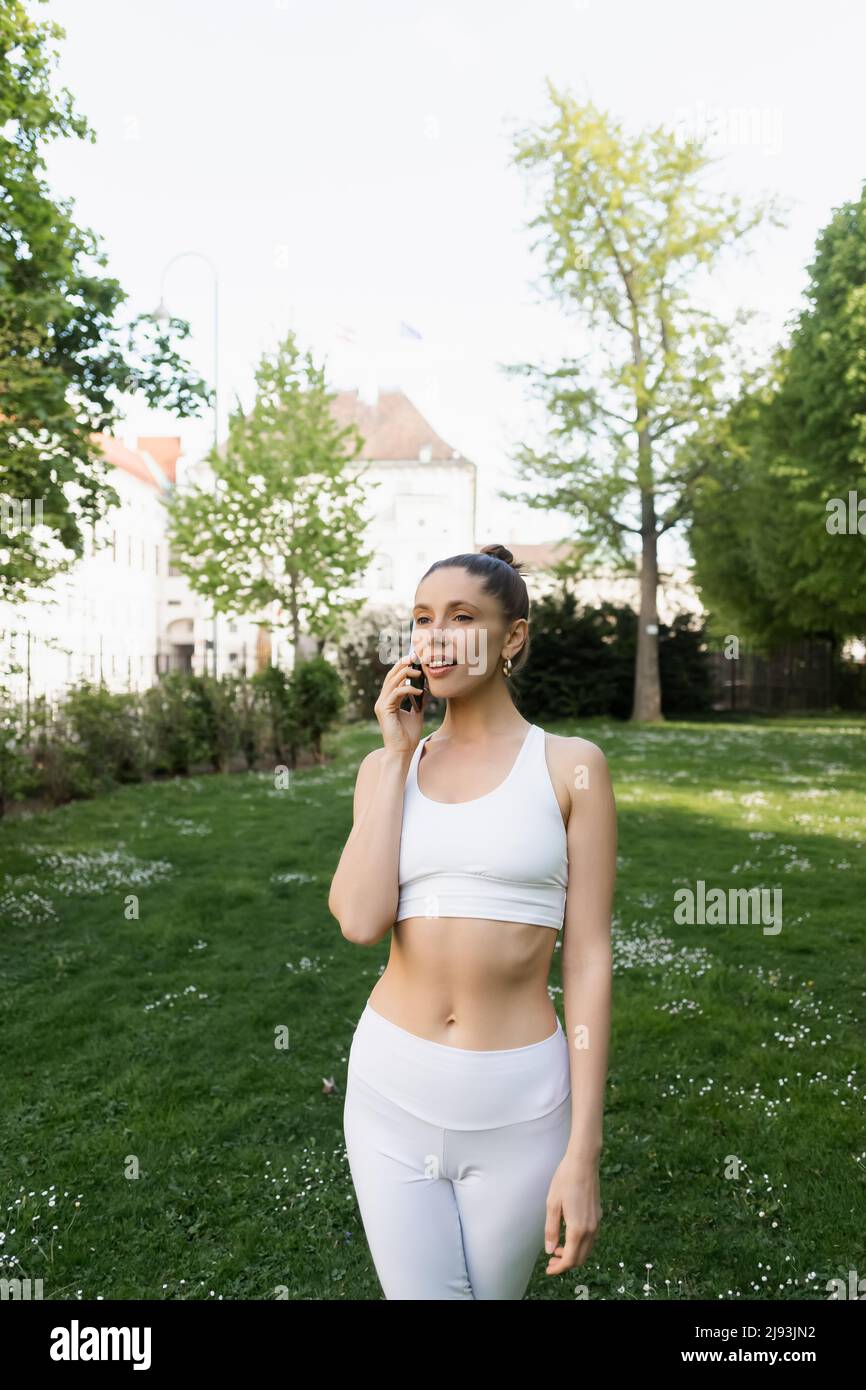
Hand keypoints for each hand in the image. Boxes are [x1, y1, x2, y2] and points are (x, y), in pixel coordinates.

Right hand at [373, 650, 429, 754]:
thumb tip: (426, 689)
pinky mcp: (384, 710)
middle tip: (415, 657)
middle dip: (403, 664)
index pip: (394, 678)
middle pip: (391, 676)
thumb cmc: (408, 735)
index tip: (414, 659)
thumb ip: (419, 701)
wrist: (402, 751)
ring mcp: (382, 704)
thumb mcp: (417, 714)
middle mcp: (383, 700)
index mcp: (389, 700)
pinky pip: (396, 693)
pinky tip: (419, 691)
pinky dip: (408, 689)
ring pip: (392, 682)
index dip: (403, 667)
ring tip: (419, 672)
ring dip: (406, 674)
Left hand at [543, 1157, 600, 1275]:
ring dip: (573, 1254)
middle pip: (580, 1258)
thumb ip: (551, 1230)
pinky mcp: (598, 1216)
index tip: (548, 1269)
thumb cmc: (565, 1180)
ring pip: (587, 1250)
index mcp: (577, 1229)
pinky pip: (591, 1239)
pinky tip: (568, 1237)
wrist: (584, 1162)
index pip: (570, 1259)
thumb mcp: (552, 1204)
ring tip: (557, 1248)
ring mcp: (596, 1223)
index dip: (558, 1268)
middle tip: (551, 1259)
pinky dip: (580, 1245)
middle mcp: (590, 1230)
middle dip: (565, 1263)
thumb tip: (549, 1250)